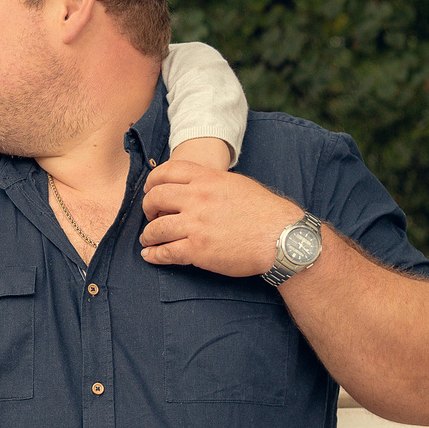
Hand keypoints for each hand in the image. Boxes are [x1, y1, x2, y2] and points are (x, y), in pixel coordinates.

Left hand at [138, 159, 305, 276]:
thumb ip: (212, 182)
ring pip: (156, 228)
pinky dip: (154, 255)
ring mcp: (196, 225)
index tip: (150, 190)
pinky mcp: (197, 250)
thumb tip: (196, 183)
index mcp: (207, 179)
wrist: (280, 237)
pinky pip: (165, 252)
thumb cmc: (264, 211)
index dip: (152, 181)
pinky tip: (151, 256)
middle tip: (151, 216)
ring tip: (148, 239)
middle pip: (155, 198)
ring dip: (148, 235)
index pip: (166, 171)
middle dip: (147, 208)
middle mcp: (197, 199)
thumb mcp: (236, 184)